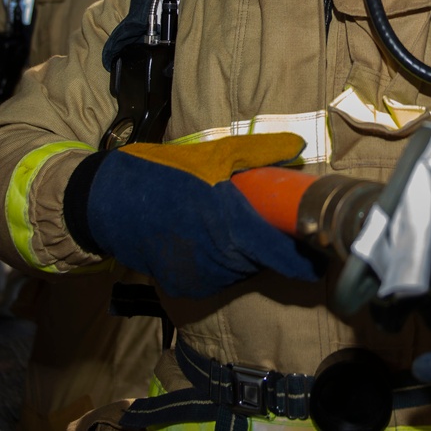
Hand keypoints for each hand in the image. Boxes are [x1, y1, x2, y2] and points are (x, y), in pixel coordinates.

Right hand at [63, 133, 324, 298]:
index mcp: (228, 224)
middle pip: (265, 262)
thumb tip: (297, 145)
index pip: (280, 255)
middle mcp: (216, 258)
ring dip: (254, 252)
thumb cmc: (163, 173)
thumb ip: (259, 152)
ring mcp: (199, 276)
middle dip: (280, 246)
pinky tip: (222, 237)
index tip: (324, 246)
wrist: (105, 202)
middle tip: (288, 221)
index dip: (306, 256)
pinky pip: (222, 275)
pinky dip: (229, 260)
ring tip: (250, 222)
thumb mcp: (213, 154)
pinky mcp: (184, 285)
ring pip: (244, 269)